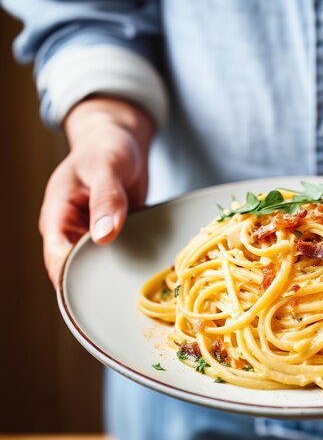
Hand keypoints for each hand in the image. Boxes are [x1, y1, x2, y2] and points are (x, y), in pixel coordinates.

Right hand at [39, 97, 153, 286]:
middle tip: (126, 298)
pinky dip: (130, 264)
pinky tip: (149, 272)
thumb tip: (104, 236)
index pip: (57, 258)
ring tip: (140, 290)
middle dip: (97, 285)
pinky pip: (118, 257)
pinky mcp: (112, 237)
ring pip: (98, 268)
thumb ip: (106, 199)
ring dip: (116, 276)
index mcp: (57, 217)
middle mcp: (71, 232)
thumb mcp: (107, 168)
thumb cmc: (106, 148)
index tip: (98, 291)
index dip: (72, 278)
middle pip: (76, 271)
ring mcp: (91, 236)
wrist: (119, 141)